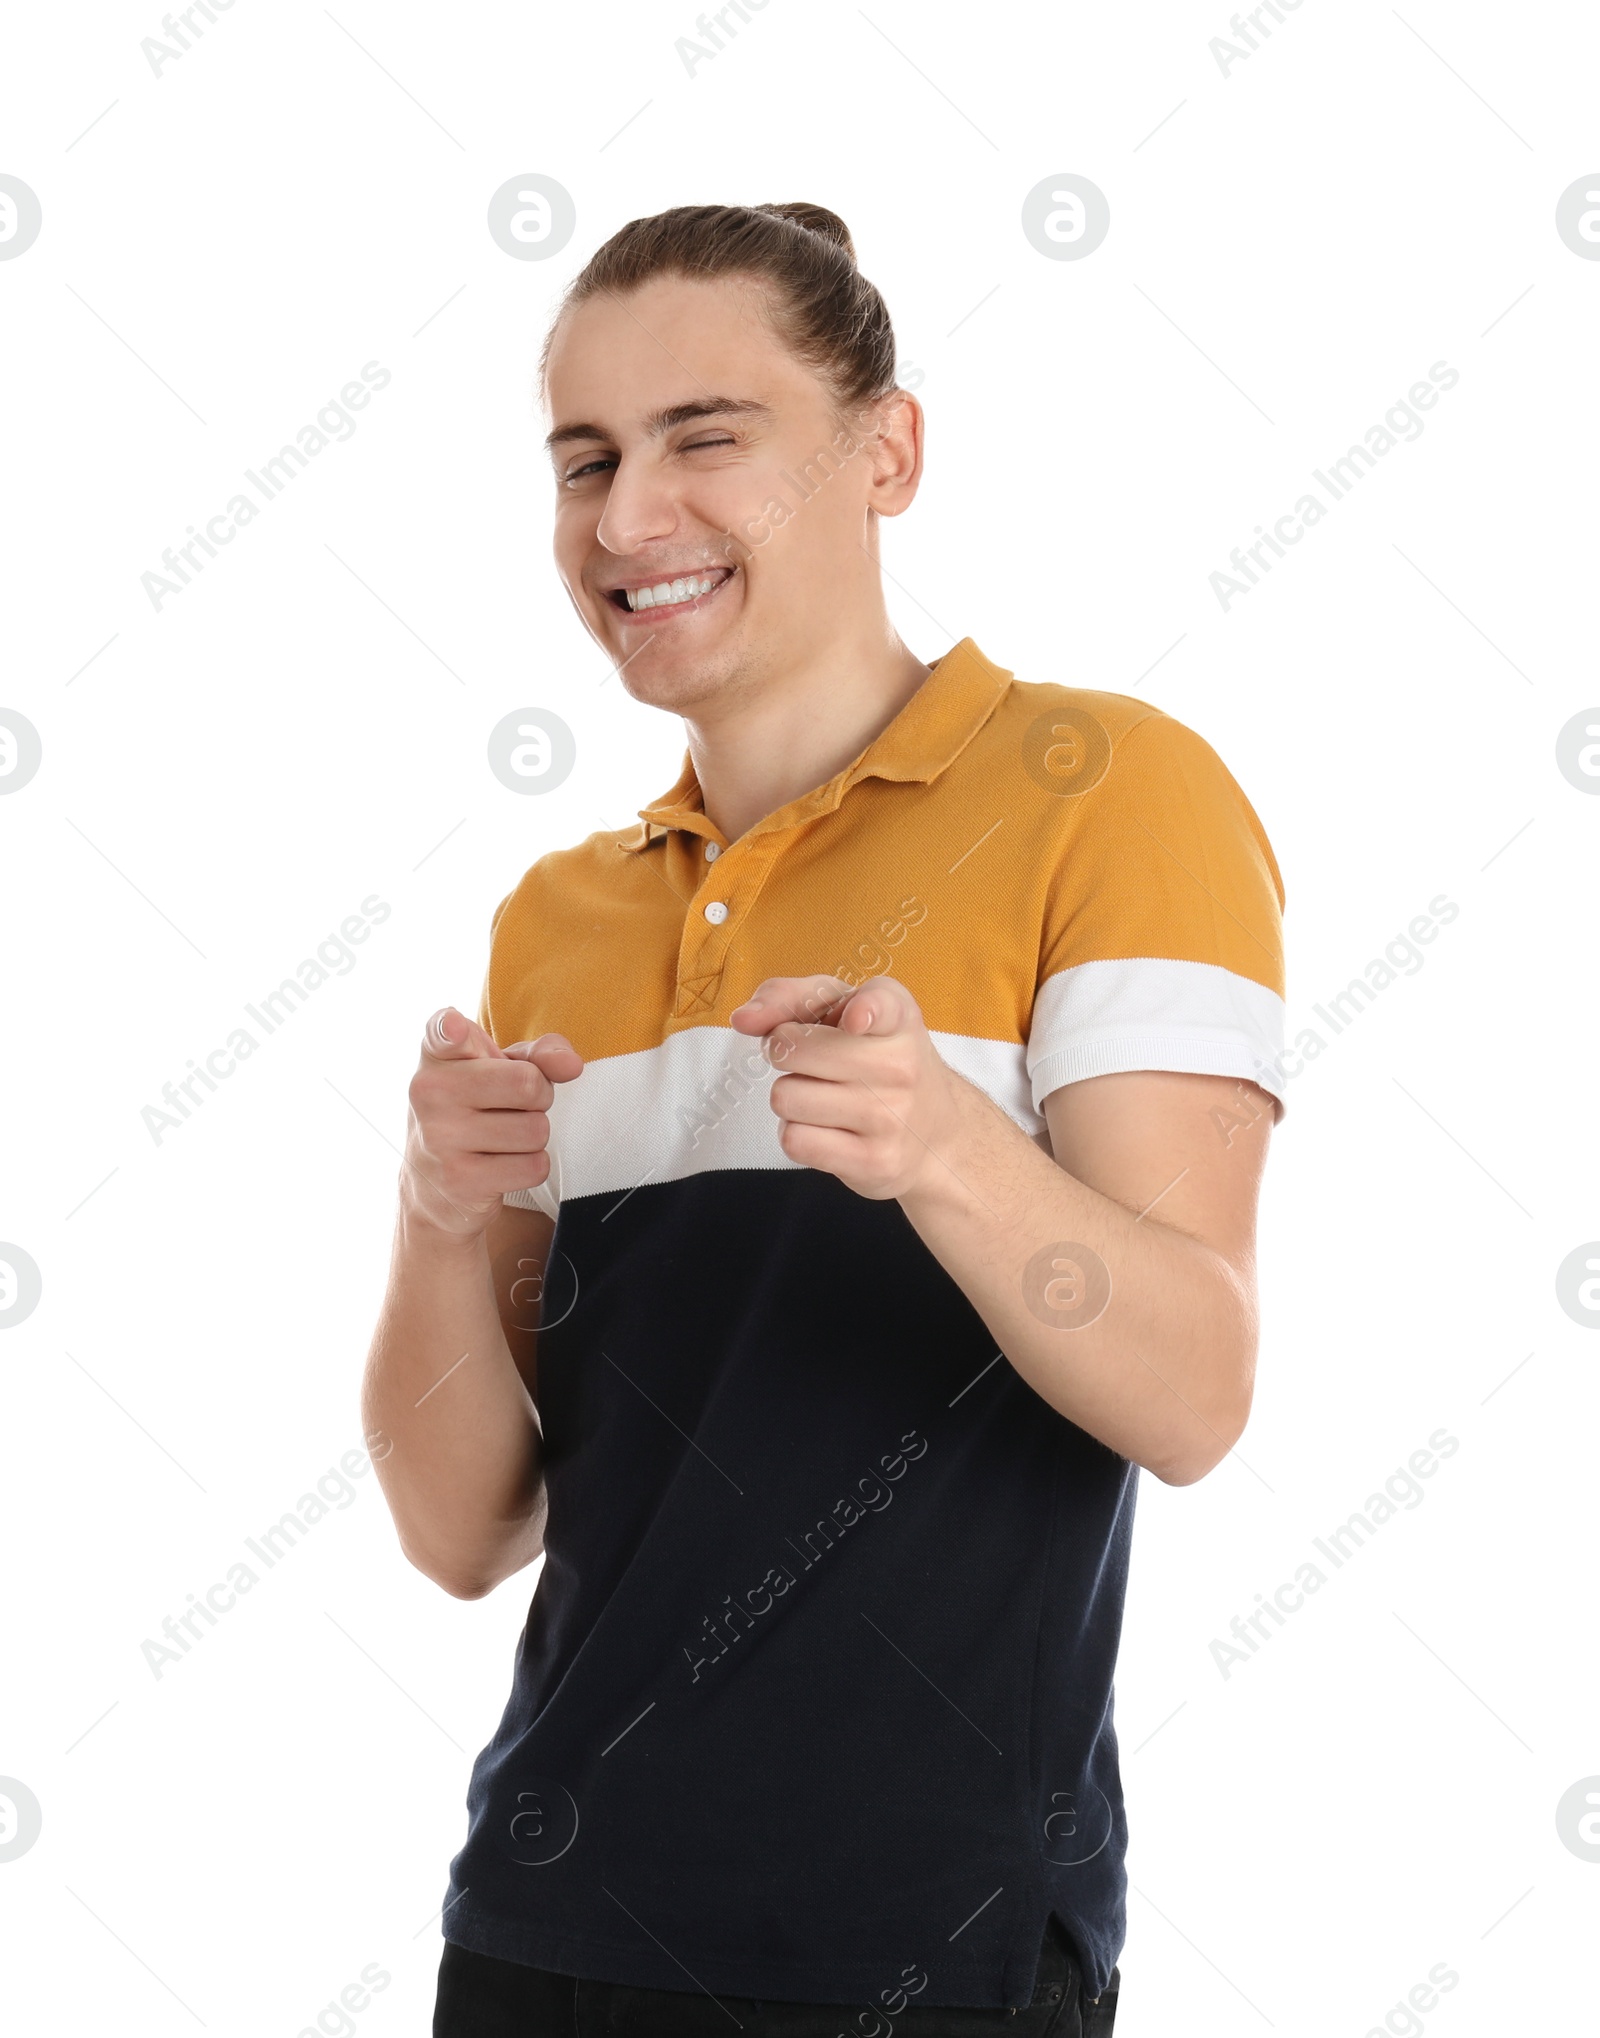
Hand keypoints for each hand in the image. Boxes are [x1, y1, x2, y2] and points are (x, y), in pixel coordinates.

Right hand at [402, 1007, 583, 1236]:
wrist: (434, 1186)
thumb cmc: (478, 1109)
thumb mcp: (502, 1070)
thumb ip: (541, 1053)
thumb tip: (572, 1066)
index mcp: (437, 1055)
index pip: (444, 1033)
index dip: (453, 1029)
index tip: (455, 1028)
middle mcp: (430, 1092)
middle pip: (528, 1083)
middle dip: (540, 1097)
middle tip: (515, 1107)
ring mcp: (440, 1138)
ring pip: (536, 1129)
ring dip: (534, 1136)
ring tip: (504, 1138)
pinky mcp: (460, 1180)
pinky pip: (534, 1166)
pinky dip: (531, 1167)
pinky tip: (502, 1165)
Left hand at [728, 975, 963, 1202]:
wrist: (934, 1132)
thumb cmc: (874, 1059)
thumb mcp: (844, 1011)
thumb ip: (789, 998)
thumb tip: (743, 1019)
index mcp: (897, 1016)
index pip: (880, 1006)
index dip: (863, 1011)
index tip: (856, 1020)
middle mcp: (902, 1065)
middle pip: (791, 1048)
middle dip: (785, 1053)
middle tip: (815, 1063)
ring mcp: (890, 1117)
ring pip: (785, 1097)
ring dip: (791, 1097)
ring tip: (826, 1098)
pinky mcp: (874, 1162)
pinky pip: (794, 1140)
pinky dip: (798, 1134)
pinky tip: (829, 1128)